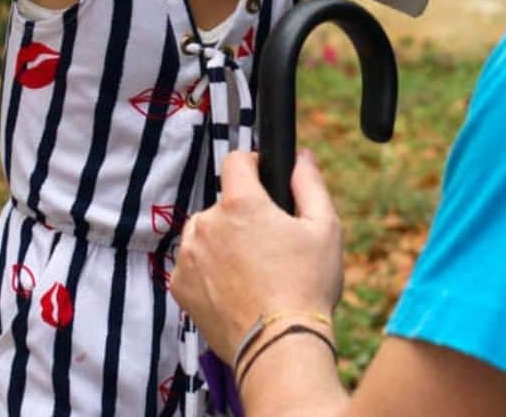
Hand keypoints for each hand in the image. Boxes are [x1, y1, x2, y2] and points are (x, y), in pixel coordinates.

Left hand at [171, 149, 343, 363]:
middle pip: (223, 202)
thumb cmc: (307, 287)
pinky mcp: (180, 286)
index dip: (253, 165)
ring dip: (223, 241)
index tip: (264, 181)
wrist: (279, 348)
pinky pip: (194, 263)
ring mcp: (190, 256)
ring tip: (253, 271)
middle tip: (269, 244)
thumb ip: (309, 183)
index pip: (236, 160)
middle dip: (242, 214)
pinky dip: (209, 270)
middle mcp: (207, 223)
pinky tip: (235, 289)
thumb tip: (301, 156)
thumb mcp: (325, 227)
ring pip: (206, 232)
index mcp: (241, 203)